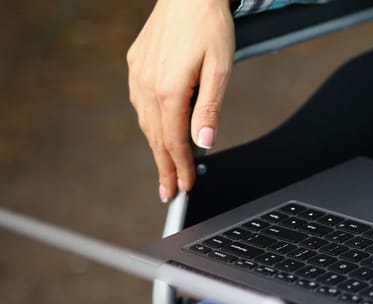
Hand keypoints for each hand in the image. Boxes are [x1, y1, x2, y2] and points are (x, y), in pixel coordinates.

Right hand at [127, 0, 234, 202]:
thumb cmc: (209, 25)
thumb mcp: (221, 68)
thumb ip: (210, 107)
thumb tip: (204, 141)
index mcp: (168, 89)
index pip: (173, 141)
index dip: (180, 168)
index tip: (185, 188)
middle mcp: (146, 84)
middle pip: (155, 138)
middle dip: (164, 167)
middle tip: (170, 193)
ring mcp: (137, 73)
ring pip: (145, 122)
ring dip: (156, 147)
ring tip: (166, 169)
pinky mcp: (135, 63)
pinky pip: (140, 102)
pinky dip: (150, 123)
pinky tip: (158, 131)